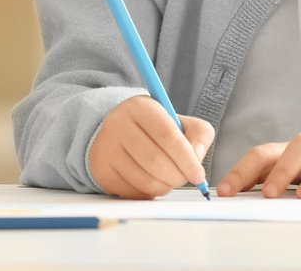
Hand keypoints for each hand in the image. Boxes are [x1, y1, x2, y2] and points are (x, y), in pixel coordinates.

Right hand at [88, 96, 214, 199]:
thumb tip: (197, 157)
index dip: (187, 159)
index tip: (198, 175)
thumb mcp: (179, 121)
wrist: (117, 132)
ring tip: (170, 178)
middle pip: (156, 161)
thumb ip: (199, 134)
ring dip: (166, 186)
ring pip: (145, 180)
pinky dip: (150, 193)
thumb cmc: (155, 129)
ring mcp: (107, 148)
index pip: (167, 136)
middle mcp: (118, 125)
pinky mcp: (102, 170)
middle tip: (185, 179)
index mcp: (140, 107)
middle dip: (178, 176)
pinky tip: (153, 181)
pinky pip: (133, 192)